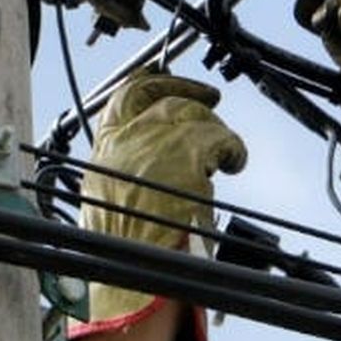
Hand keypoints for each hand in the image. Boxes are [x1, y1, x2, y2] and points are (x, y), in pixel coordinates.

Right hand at [70, 69, 246, 340]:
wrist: (130, 267)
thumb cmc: (123, 243)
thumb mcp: (107, 191)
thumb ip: (126, 160)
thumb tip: (153, 144)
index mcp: (105, 147)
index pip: (126, 95)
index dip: (153, 80)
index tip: (168, 74)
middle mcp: (127, 139)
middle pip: (168, 102)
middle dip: (194, 97)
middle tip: (212, 101)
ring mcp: (157, 143)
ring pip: (198, 117)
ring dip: (217, 134)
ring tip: (224, 155)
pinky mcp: (187, 155)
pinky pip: (223, 138)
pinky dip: (234, 150)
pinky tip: (235, 164)